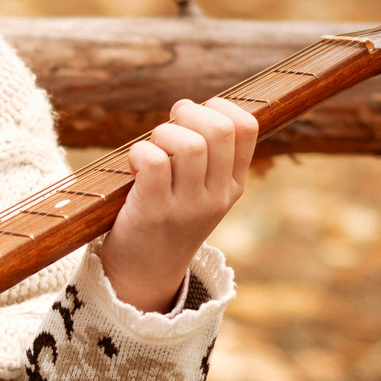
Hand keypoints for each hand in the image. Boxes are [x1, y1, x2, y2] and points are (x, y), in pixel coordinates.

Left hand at [97, 97, 257, 311]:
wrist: (144, 274)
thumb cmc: (166, 219)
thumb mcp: (199, 192)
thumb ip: (204, 156)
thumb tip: (188, 108)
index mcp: (232, 185)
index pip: (246, 127)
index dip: (218, 106)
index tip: (192, 117)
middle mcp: (217, 196)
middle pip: (220, 130)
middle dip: (189, 113)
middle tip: (167, 127)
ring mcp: (188, 207)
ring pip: (189, 145)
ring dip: (162, 134)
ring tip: (150, 148)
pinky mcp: (155, 213)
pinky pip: (154, 163)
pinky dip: (140, 152)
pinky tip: (133, 165)